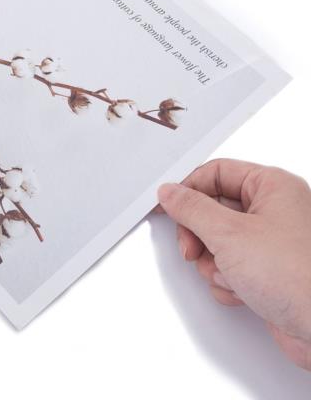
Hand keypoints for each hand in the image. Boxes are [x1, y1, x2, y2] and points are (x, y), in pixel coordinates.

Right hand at [158, 159, 310, 369]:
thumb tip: (170, 193)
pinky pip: (231, 266)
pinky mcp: (270, 272)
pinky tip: (242, 291)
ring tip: (229, 275)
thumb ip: (191, 209)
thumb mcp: (229, 234)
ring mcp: (273, 243)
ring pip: (218, 241)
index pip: (215, 173)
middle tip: (192, 248)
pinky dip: (228, 280)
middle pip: (214, 208)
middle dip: (199, 235)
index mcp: (273, 186)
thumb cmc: (299, 277)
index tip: (168, 206)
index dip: (188, 190)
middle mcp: (276, 210)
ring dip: (214, 263)